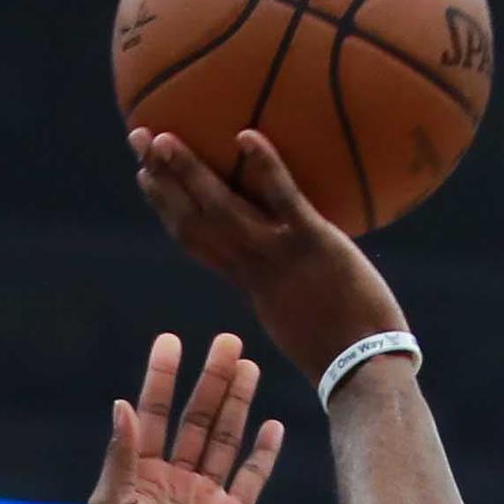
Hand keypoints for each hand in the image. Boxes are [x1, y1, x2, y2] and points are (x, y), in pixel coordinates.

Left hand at [91, 330, 285, 503]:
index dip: (161, 377)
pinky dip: (263, 452)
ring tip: (248, 367)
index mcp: (140, 471)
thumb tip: (122, 404)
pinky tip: (272, 423)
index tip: (172, 342)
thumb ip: (123, 456)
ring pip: (225, 440)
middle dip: (211, 380)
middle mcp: (174, 477)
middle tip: (227, 342)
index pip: (153, 412)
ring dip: (237, 404)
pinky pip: (251, 478)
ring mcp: (205, 496)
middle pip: (197, 418)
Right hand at [129, 129, 405, 382]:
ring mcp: (279, 253)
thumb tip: (289, 266)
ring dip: (191, 172)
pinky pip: (284, 199)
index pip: (194, 239)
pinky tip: (246, 134)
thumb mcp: (297, 316)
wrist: (365, 369)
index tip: (144, 175)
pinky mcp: (314, 242)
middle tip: (139, 138)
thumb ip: (285, 285)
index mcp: (247, 282)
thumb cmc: (342, 348)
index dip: (165, 206)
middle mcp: (253, 265)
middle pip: (194, 217)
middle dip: (162, 178)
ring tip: (164, 137)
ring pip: (223, 208)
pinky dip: (265, 167)